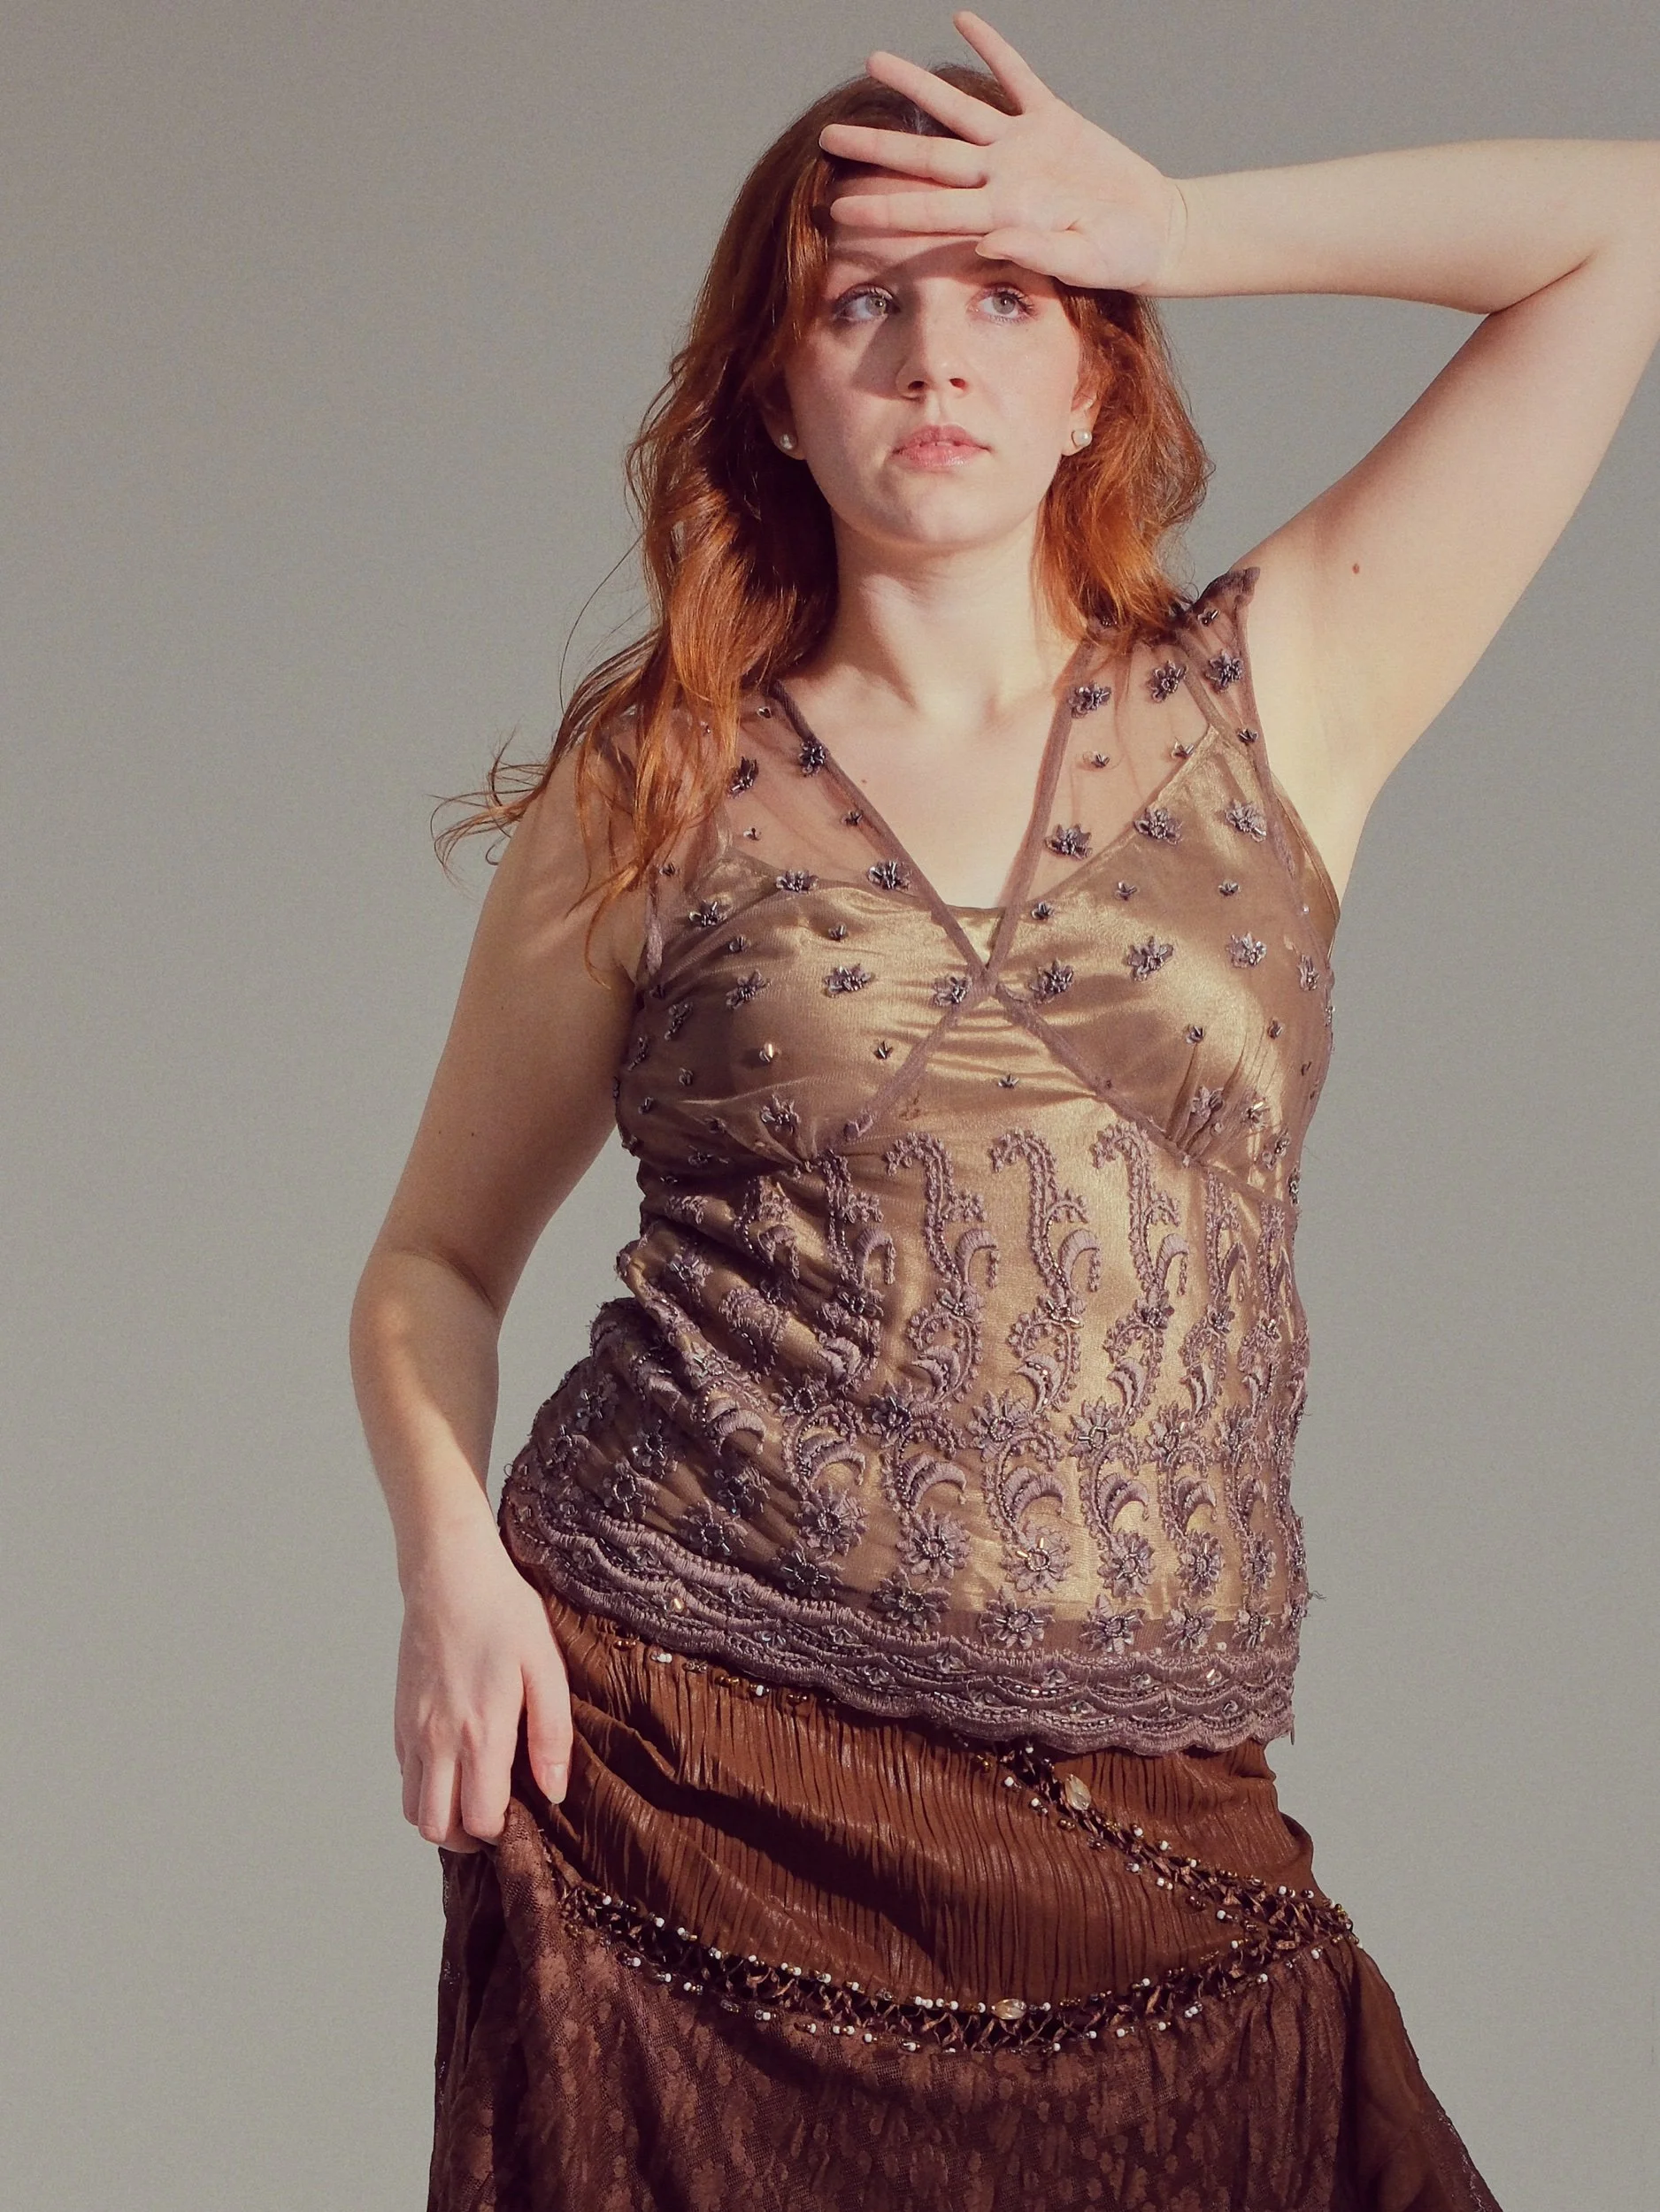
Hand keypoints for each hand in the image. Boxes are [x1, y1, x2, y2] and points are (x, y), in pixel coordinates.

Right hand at [394, 1511, 572, 1851]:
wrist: (449, 1575)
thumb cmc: (503, 1614)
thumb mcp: (545, 1667)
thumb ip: (551, 1735)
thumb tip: (553, 1792)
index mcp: (480, 1733)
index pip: (480, 1820)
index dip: (502, 1832)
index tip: (523, 1814)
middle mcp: (439, 1741)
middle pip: (436, 1829)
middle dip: (467, 1838)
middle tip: (496, 1818)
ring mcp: (413, 1731)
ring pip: (413, 1809)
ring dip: (441, 1816)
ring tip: (473, 1796)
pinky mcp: (399, 1718)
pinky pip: (404, 1775)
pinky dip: (425, 1786)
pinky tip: (454, 1764)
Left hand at [818, 11, 1186, 294]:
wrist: (1156, 232)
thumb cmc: (1120, 256)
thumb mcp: (1083, 260)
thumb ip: (1037, 251)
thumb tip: (987, 241)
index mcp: (999, 214)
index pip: (926, 210)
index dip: (881, 208)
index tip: (838, 207)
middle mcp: (999, 178)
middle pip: (925, 157)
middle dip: (876, 147)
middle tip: (828, 136)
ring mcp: (1022, 147)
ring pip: (957, 109)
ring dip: (916, 87)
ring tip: (874, 60)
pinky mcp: (1053, 120)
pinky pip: (1016, 76)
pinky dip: (992, 48)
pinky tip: (962, 21)